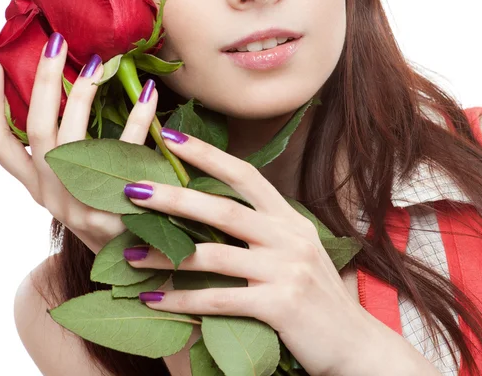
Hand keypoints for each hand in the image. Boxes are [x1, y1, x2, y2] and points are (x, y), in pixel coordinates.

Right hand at [0, 34, 158, 254]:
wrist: (133, 264)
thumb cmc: (105, 210)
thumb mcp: (75, 184)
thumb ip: (69, 149)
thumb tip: (78, 90)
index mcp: (36, 184)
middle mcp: (48, 191)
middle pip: (35, 128)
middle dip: (41, 81)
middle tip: (54, 41)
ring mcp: (75, 202)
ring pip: (69, 138)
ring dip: (83, 95)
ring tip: (100, 62)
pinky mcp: (109, 207)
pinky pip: (123, 153)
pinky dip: (138, 119)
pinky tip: (150, 93)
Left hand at [122, 127, 376, 375]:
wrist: (354, 344)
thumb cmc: (314, 296)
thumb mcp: (294, 251)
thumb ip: (262, 231)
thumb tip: (208, 213)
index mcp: (290, 218)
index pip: (246, 175)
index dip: (207, 154)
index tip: (170, 136)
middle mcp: (290, 237)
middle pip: (224, 209)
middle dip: (175, 197)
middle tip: (133, 189)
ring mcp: (287, 270)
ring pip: (215, 255)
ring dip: (166, 254)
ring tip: (127, 251)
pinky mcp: (280, 306)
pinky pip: (220, 300)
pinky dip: (182, 298)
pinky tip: (153, 298)